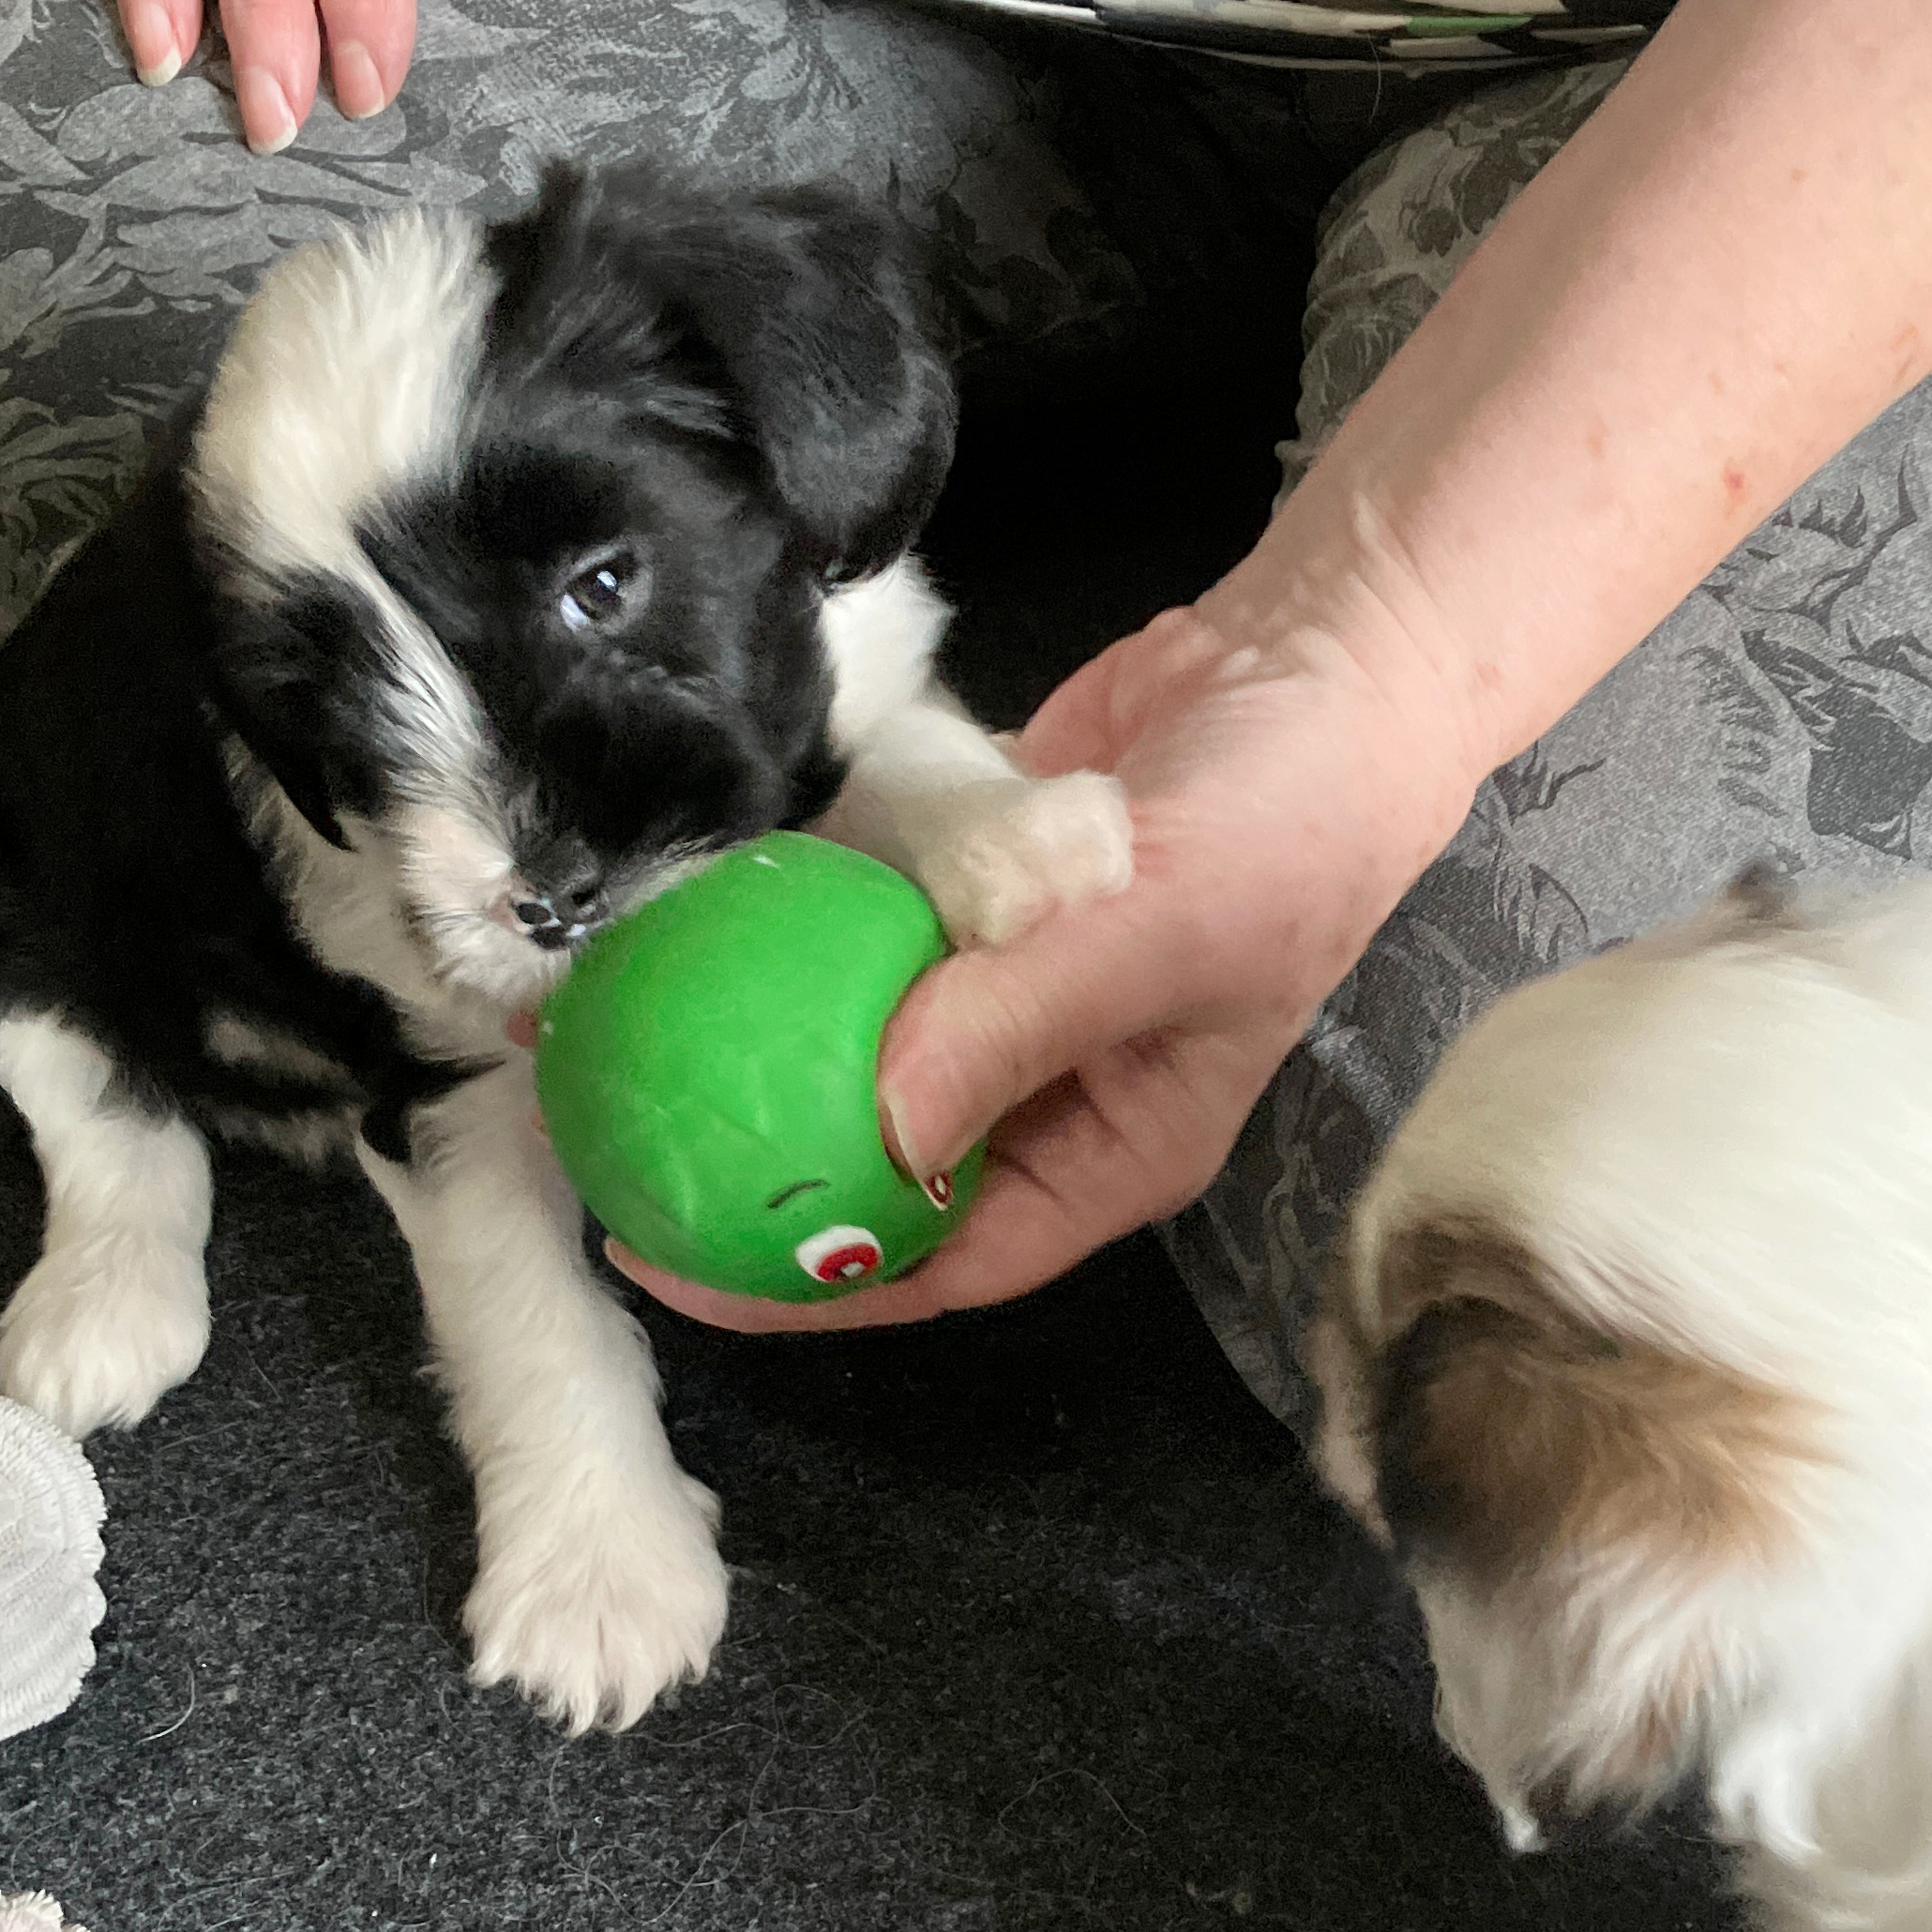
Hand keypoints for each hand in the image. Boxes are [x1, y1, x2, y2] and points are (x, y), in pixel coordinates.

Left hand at [608, 603, 1480, 1332]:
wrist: (1326, 650)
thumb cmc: (1293, 819)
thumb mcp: (1156, 933)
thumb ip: (1014, 1024)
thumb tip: (870, 1128)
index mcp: (1109, 1151)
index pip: (942, 1260)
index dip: (805, 1281)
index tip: (672, 1258)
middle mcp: (1046, 1089)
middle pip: (872, 1164)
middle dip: (743, 1160)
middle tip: (605, 1135)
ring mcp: (1001, 988)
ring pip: (848, 1040)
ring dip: (739, 1033)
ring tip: (606, 1021)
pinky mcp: (967, 894)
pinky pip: (854, 929)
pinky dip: (779, 923)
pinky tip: (684, 909)